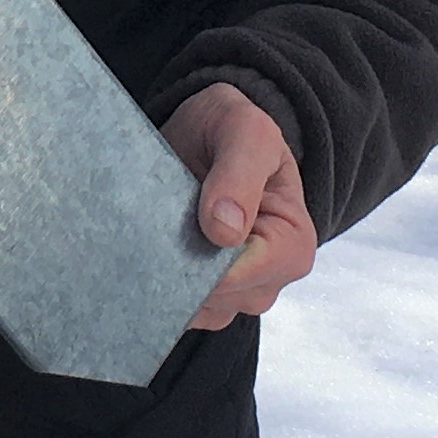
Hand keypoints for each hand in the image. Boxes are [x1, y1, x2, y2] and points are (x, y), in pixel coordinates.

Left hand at [162, 82, 317, 331]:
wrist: (204, 133)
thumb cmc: (233, 130)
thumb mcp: (245, 131)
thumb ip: (240, 173)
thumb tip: (225, 232)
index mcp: (292, 243)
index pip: (248, 275)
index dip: (209, 260)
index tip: (177, 229)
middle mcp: (268, 277)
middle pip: (220, 297)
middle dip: (183, 266)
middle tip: (156, 222)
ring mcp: (233, 291)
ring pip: (194, 308)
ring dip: (165, 274)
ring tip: (152, 229)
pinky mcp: (201, 293)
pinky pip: (175, 307)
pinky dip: (156, 283)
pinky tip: (145, 248)